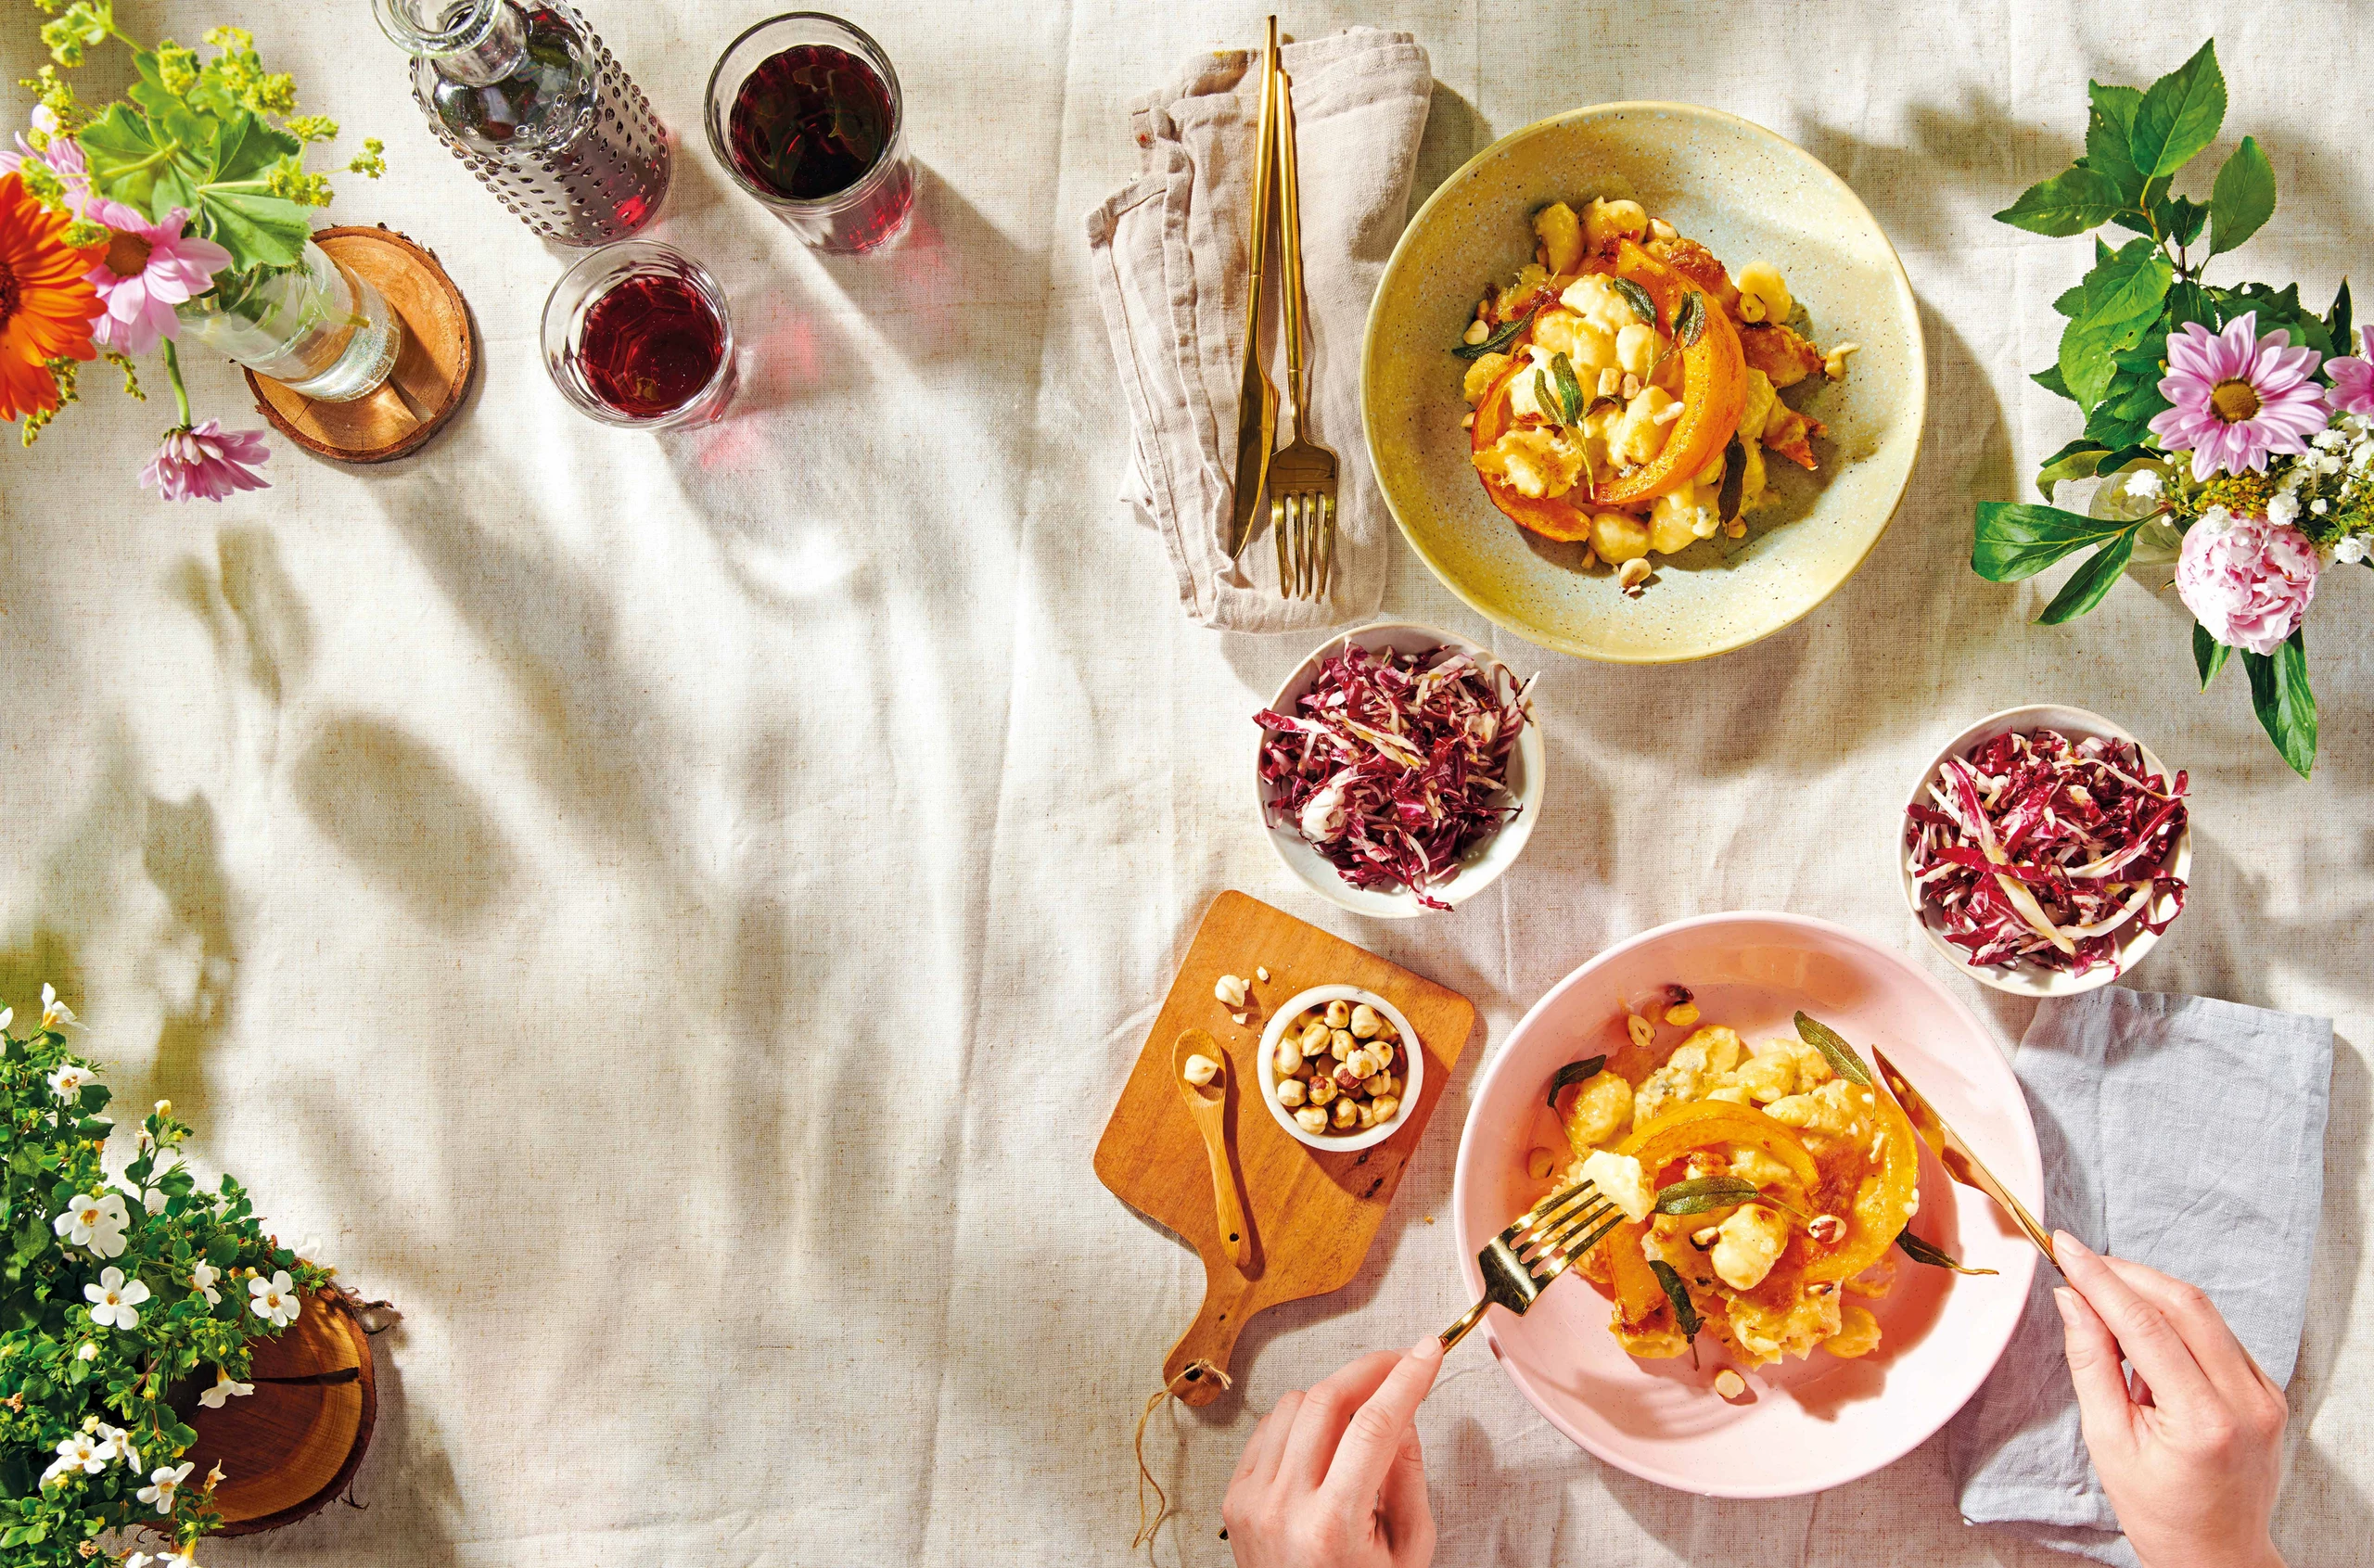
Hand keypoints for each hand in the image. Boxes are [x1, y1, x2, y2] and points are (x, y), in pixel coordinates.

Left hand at [1222, 1337, 1441, 1567]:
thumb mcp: (1408, 1550)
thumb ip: (1408, 1474)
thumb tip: (1404, 1408)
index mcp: (1332, 1526)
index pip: (1374, 1426)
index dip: (1406, 1378)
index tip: (1429, 1350)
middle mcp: (1283, 1508)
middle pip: (1328, 1400)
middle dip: (1371, 1370)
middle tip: (1402, 1362)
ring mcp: (1251, 1501)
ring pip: (1295, 1405)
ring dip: (1337, 1397)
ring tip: (1365, 1419)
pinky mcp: (1234, 1497)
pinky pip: (1269, 1427)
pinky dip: (1302, 1420)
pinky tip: (1325, 1440)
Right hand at [2054, 1232, 2288, 1567]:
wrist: (2216, 1553)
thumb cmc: (2157, 1509)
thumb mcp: (2107, 1440)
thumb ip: (2090, 1362)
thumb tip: (2073, 1299)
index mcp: (2203, 1420)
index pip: (2145, 1325)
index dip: (2100, 1279)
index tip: (2065, 1247)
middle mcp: (2246, 1400)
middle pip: (2184, 1304)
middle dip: (2126, 1274)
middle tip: (2080, 1263)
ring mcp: (2265, 1394)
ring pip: (2204, 1313)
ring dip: (2149, 1294)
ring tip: (2104, 1303)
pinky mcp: (2267, 1390)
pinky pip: (2217, 1335)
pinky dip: (2175, 1322)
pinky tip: (2144, 1340)